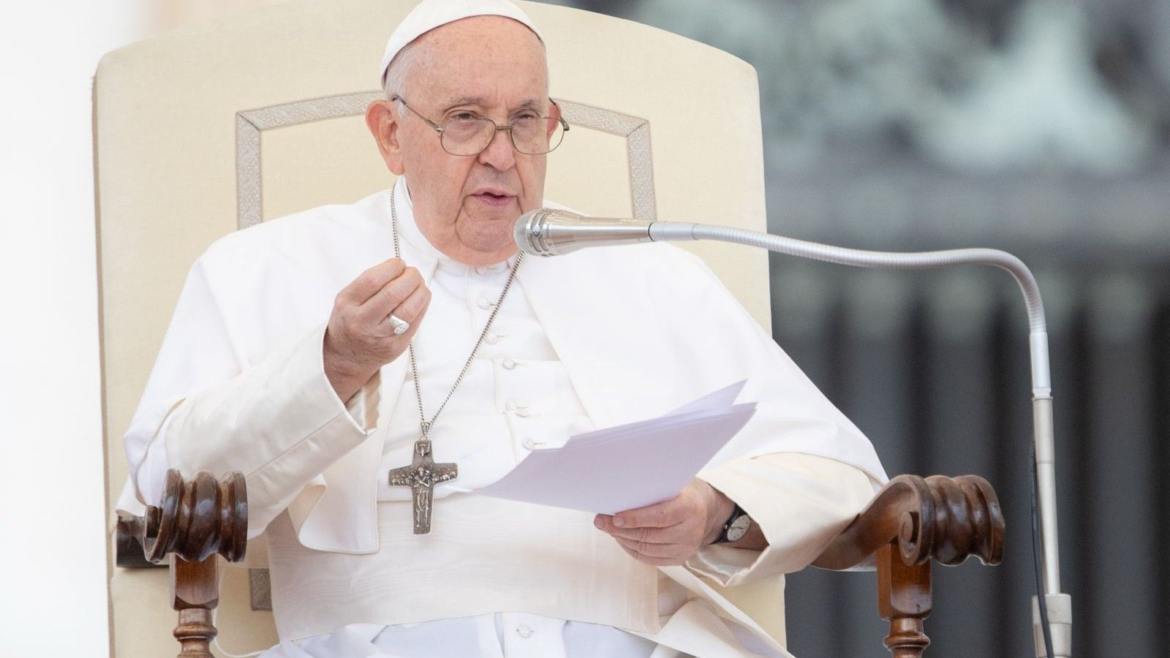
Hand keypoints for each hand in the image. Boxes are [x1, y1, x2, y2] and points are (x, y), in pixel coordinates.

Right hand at [324, 258, 430, 400]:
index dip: (392, 267)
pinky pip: (415, 323)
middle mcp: (362, 321)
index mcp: (347, 303)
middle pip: (393, 294)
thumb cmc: (350, 320)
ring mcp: (380, 336)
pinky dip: (422, 306)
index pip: (373, 280)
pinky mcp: (395, 346)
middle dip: (410, 278)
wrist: (346, 357)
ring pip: (408, 310)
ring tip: (419, 285)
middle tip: (413, 273)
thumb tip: (401, 267)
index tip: (399, 263)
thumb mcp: (348, 299)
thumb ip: (371, 283)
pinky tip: (421, 299)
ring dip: (421, 292)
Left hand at [593, 479, 735, 566]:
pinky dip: (632, 549)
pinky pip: (650, 559)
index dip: (635, 518)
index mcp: (690, 507)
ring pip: (647, 549)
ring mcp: (686, 547)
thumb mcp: (673, 483)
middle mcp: (691, 530)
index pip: (660, 516)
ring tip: (608, 529)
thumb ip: (652, 488)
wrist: (706, 509)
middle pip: (650, 535)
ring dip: (623, 539)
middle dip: (621, 530)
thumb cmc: (682, 491)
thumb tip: (618, 491)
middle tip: (601, 521)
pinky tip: (621, 539)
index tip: (614, 517)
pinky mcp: (680, 558)